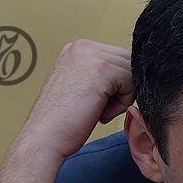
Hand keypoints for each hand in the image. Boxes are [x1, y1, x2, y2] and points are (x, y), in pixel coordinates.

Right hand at [19, 39, 133, 160]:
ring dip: (122, 97)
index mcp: (78, 48)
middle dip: (122, 90)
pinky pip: (132, 83)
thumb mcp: (85, 88)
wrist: (45, 137)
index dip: (118, 86)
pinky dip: (122, 103)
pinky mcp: (101, 68)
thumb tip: (137, 74)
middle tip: (97, 107)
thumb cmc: (66, 122)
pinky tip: (99, 112)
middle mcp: (83, 45)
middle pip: (129, 64)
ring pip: (132, 74)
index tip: (95, 102)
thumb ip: (105, 75)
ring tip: (96, 109)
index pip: (120, 59)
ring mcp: (90, 54)